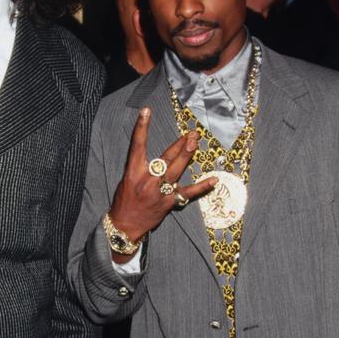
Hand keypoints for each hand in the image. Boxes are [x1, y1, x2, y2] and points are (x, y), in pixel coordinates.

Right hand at [108, 107, 216, 261]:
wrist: (124, 225)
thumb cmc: (124, 201)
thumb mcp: (127, 180)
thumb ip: (141, 168)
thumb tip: (160, 159)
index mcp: (133, 172)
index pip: (137, 145)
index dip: (141, 127)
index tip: (146, 111)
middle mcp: (146, 180)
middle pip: (165, 157)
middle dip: (179, 143)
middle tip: (190, 132)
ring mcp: (158, 191)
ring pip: (176, 170)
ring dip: (187, 154)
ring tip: (195, 142)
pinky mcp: (168, 203)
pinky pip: (188, 193)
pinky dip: (202, 187)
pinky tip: (214, 179)